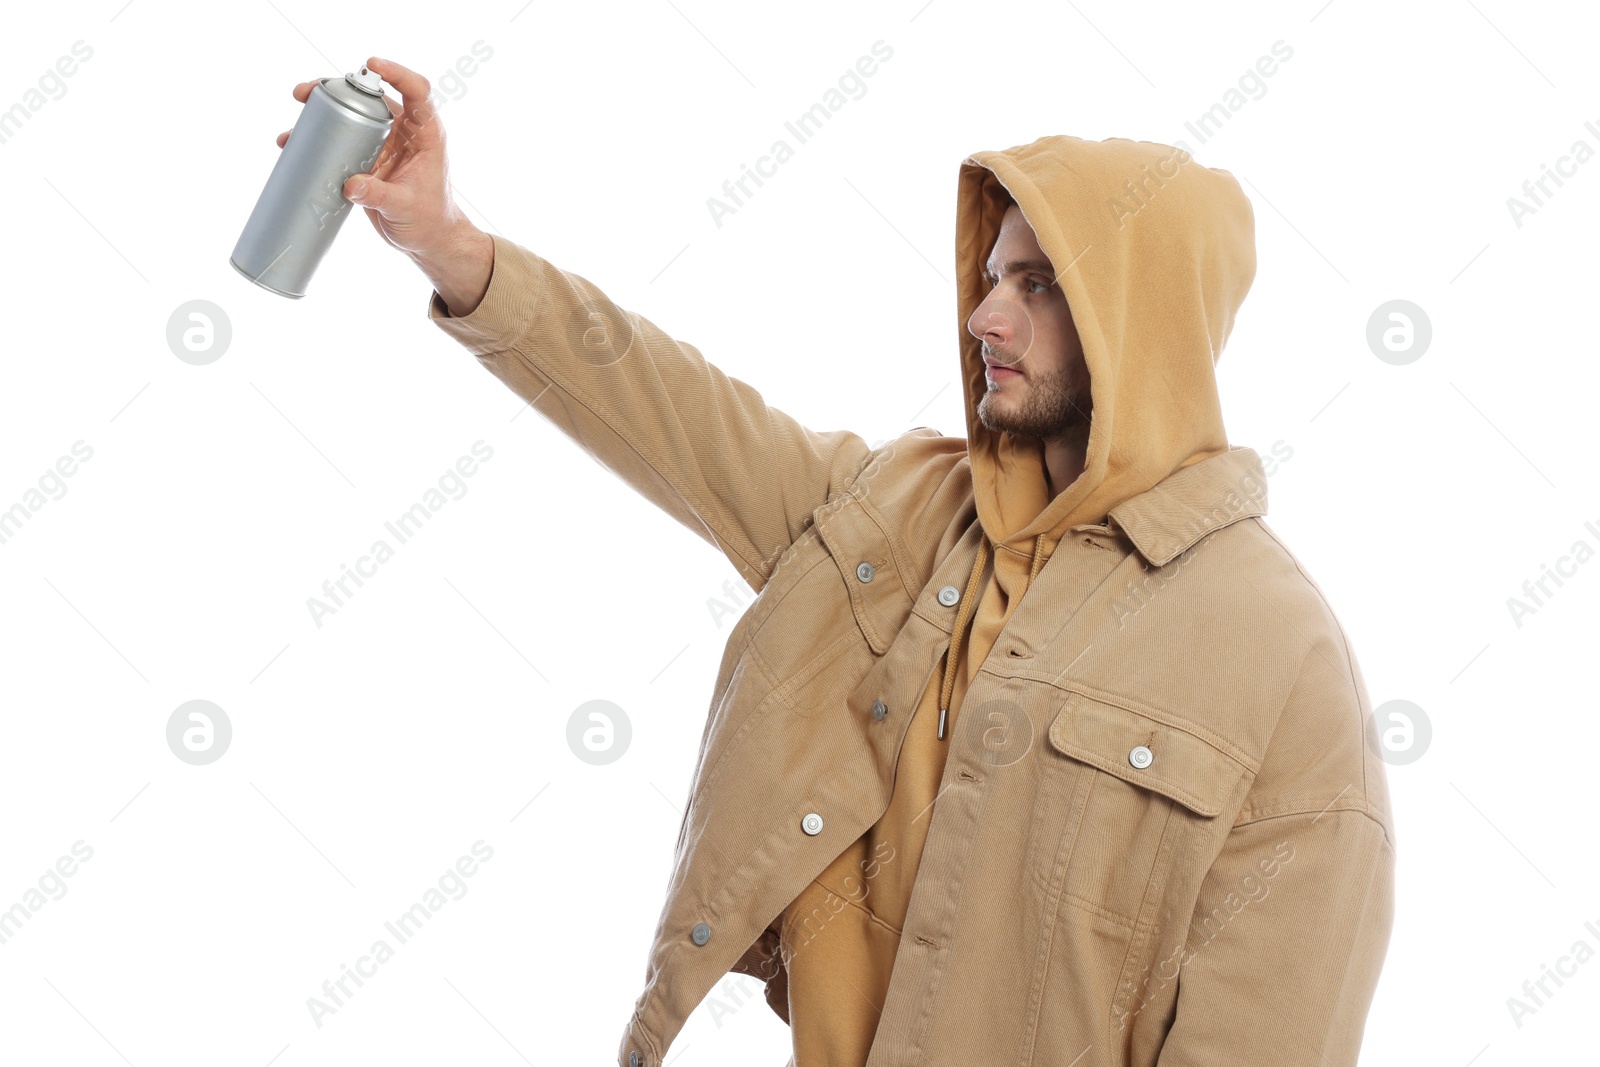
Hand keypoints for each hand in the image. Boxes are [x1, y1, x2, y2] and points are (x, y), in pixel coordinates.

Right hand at [276, 56, 477, 261]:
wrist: (428, 240)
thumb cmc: (430, 220)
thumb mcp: (406, 207)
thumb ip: (380, 195)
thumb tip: (350, 185)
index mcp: (424, 134)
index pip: (417, 90)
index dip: (396, 73)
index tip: (372, 66)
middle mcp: (403, 132)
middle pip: (372, 97)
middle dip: (341, 87)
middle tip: (310, 91)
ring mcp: (382, 144)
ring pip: (352, 115)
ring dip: (325, 108)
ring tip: (299, 106)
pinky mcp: (365, 160)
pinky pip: (340, 140)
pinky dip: (319, 137)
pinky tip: (294, 140)